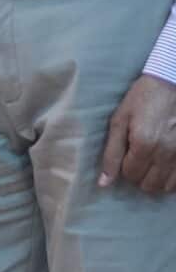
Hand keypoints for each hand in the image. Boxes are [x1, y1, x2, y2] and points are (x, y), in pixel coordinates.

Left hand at [101, 73, 175, 194]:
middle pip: (149, 185)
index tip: (127, 155)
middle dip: (140, 176)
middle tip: (138, 160)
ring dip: (157, 180)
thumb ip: (111, 153)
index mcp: (144, 145)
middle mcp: (166, 153)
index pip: (130, 175)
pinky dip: (172, 179)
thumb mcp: (119, 121)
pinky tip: (166, 167)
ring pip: (167, 187)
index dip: (124, 168)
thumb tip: (103, 183)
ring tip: (152, 163)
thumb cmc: (142, 100)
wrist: (172, 84)